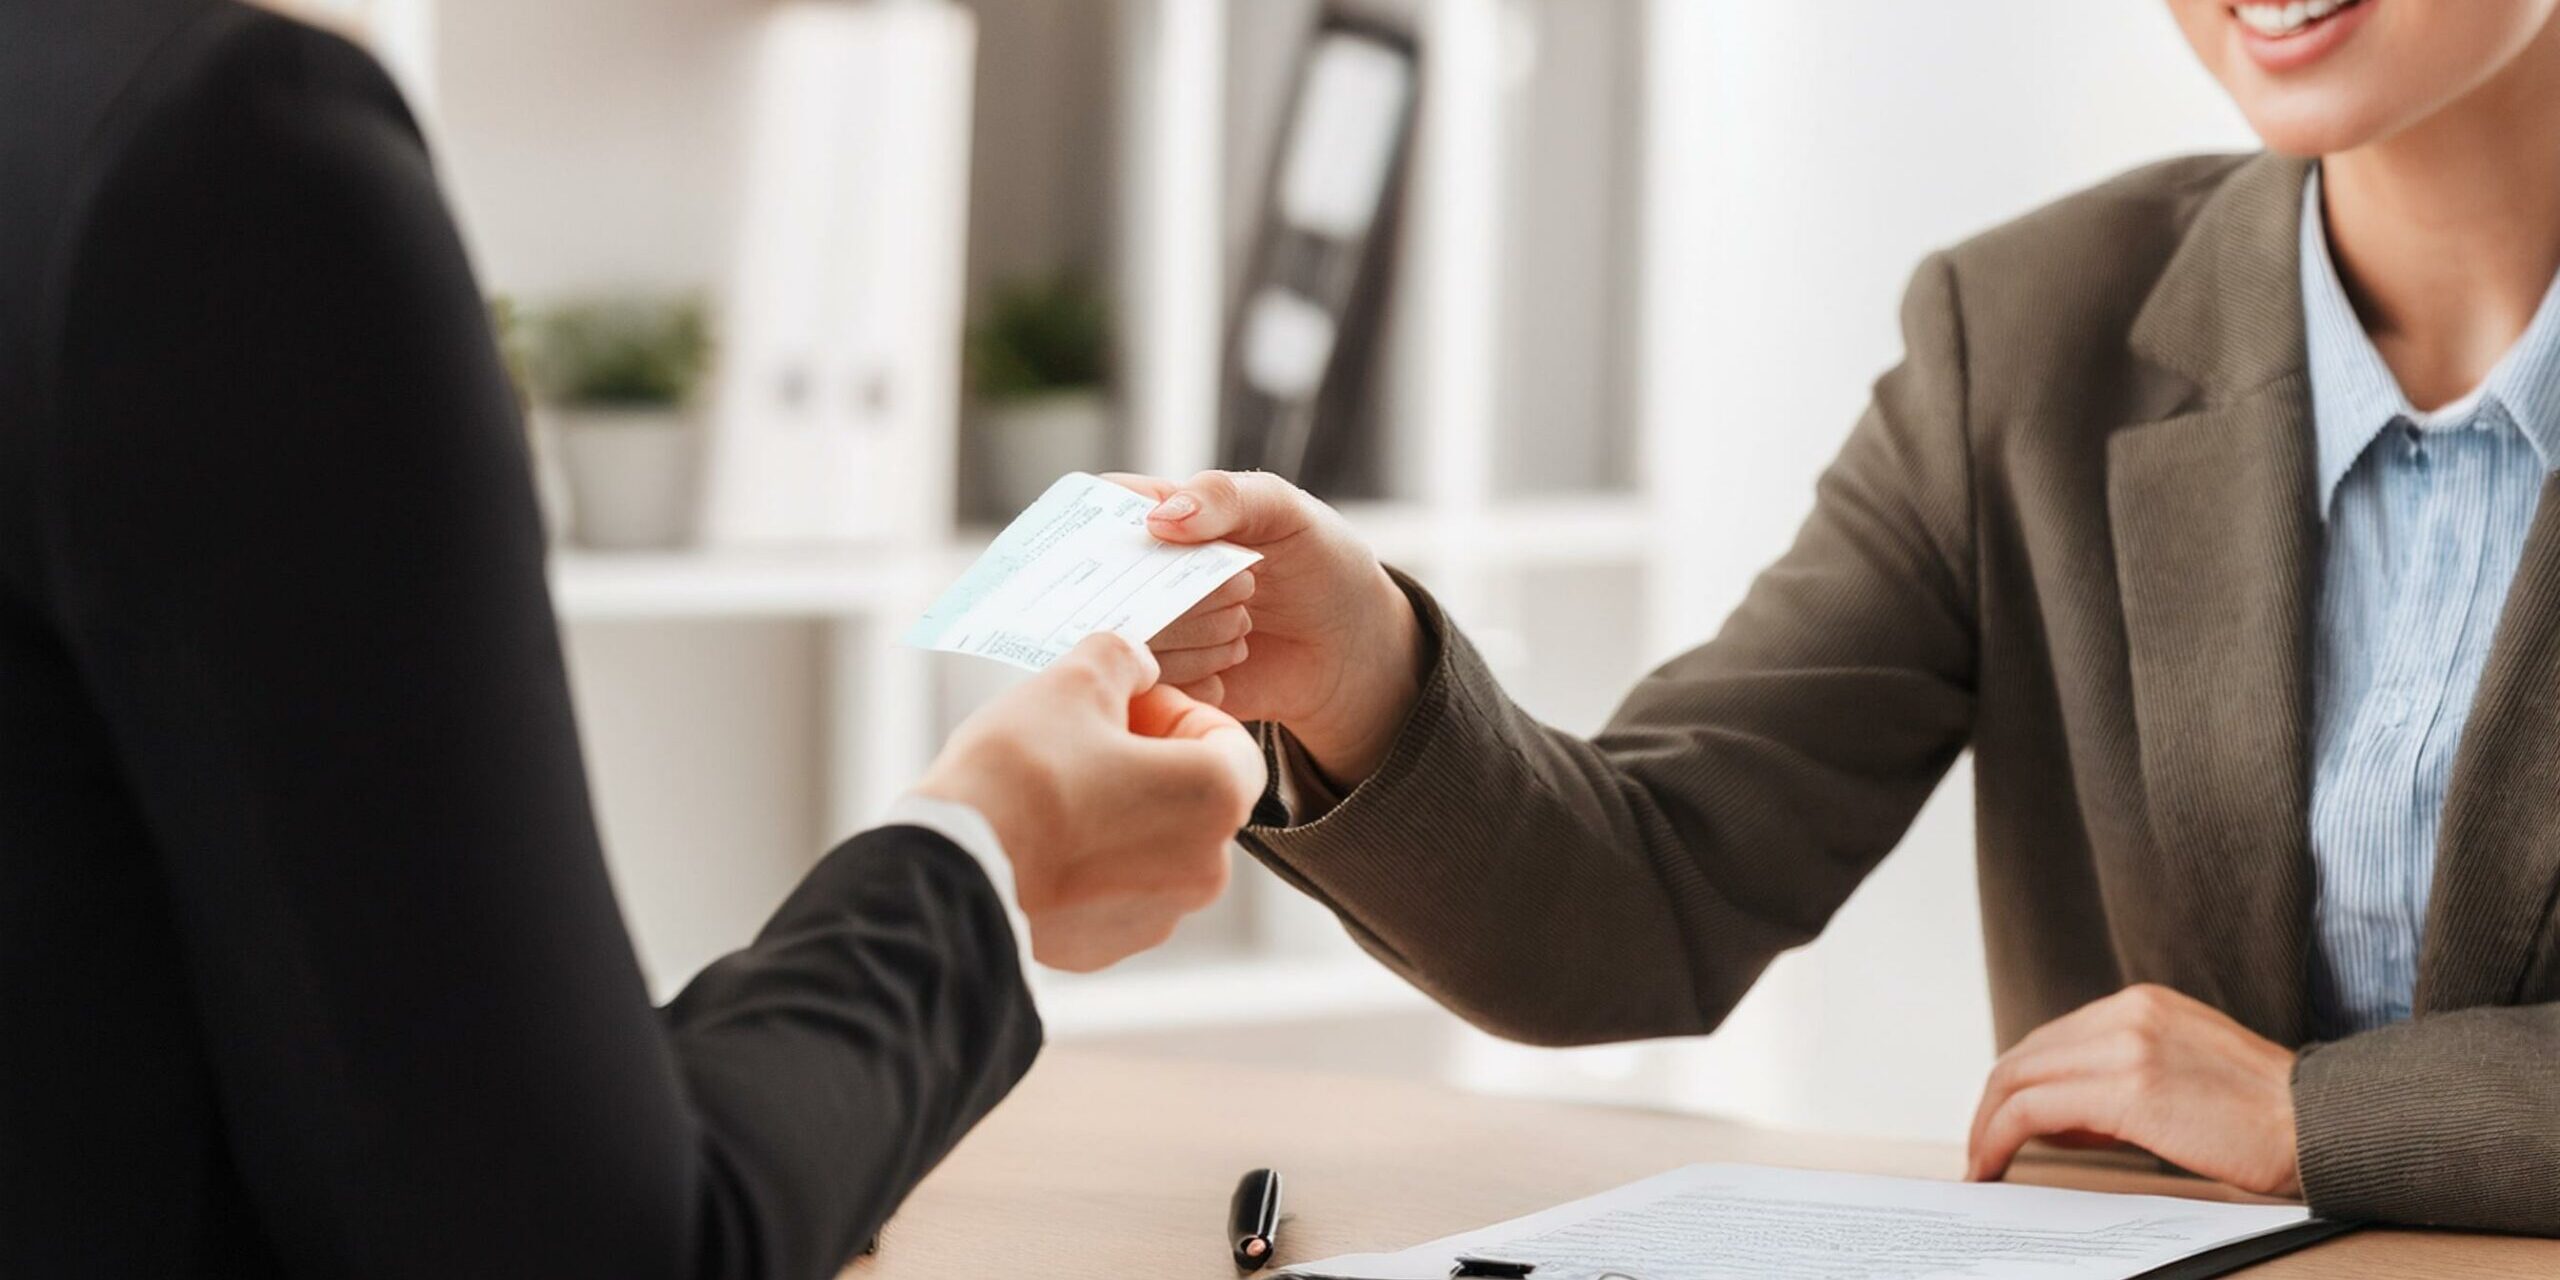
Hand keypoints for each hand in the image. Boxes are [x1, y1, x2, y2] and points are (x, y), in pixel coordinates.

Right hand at [913, 634, 1264, 971]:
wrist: (950, 866)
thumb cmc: (1020, 772)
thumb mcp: (1074, 682)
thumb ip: (1122, 659)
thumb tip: (1135, 663)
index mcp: (1215, 799)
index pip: (1231, 742)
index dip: (1177, 712)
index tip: (1127, 705)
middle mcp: (1204, 869)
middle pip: (1192, 797)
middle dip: (1148, 761)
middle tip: (1085, 739)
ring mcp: (1157, 916)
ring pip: (1154, 846)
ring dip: (1119, 812)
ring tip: (1054, 789)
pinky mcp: (1108, 947)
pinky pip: (1116, 891)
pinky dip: (1090, 862)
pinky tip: (1039, 838)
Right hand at [1104, 470, 1425, 783]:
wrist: (1351, 649)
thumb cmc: (1320, 561)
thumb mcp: (1284, 509)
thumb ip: (1224, 498)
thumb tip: (1159, 520)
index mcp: (1157, 515)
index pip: (1097, 515)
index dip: (1105, 535)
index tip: (1146, 551)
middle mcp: (1140, 574)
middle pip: (1111, 586)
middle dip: (1183, 594)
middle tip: (1244, 589)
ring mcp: (1149, 631)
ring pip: (1131, 642)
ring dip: (1197, 638)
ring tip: (1244, 625)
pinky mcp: (1163, 684)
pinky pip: (1153, 688)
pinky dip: (1197, 680)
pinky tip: (1232, 667)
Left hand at [1966, 983, 2300, 1196]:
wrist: (2322, 1123)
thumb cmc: (2264, 1115)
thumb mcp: (2183, 1071)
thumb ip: (2120, 1077)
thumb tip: (2057, 1117)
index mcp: (2142, 1004)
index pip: (2051, 1040)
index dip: (2017, 1085)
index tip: (2001, 1124)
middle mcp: (2128, 1012)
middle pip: (2026, 1056)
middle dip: (1991, 1106)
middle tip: (1979, 1149)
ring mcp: (2126, 1046)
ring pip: (2018, 1078)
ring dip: (1987, 1124)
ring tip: (1981, 1163)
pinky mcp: (2128, 1089)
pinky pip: (2034, 1109)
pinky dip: (1999, 1136)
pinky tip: (1993, 1165)